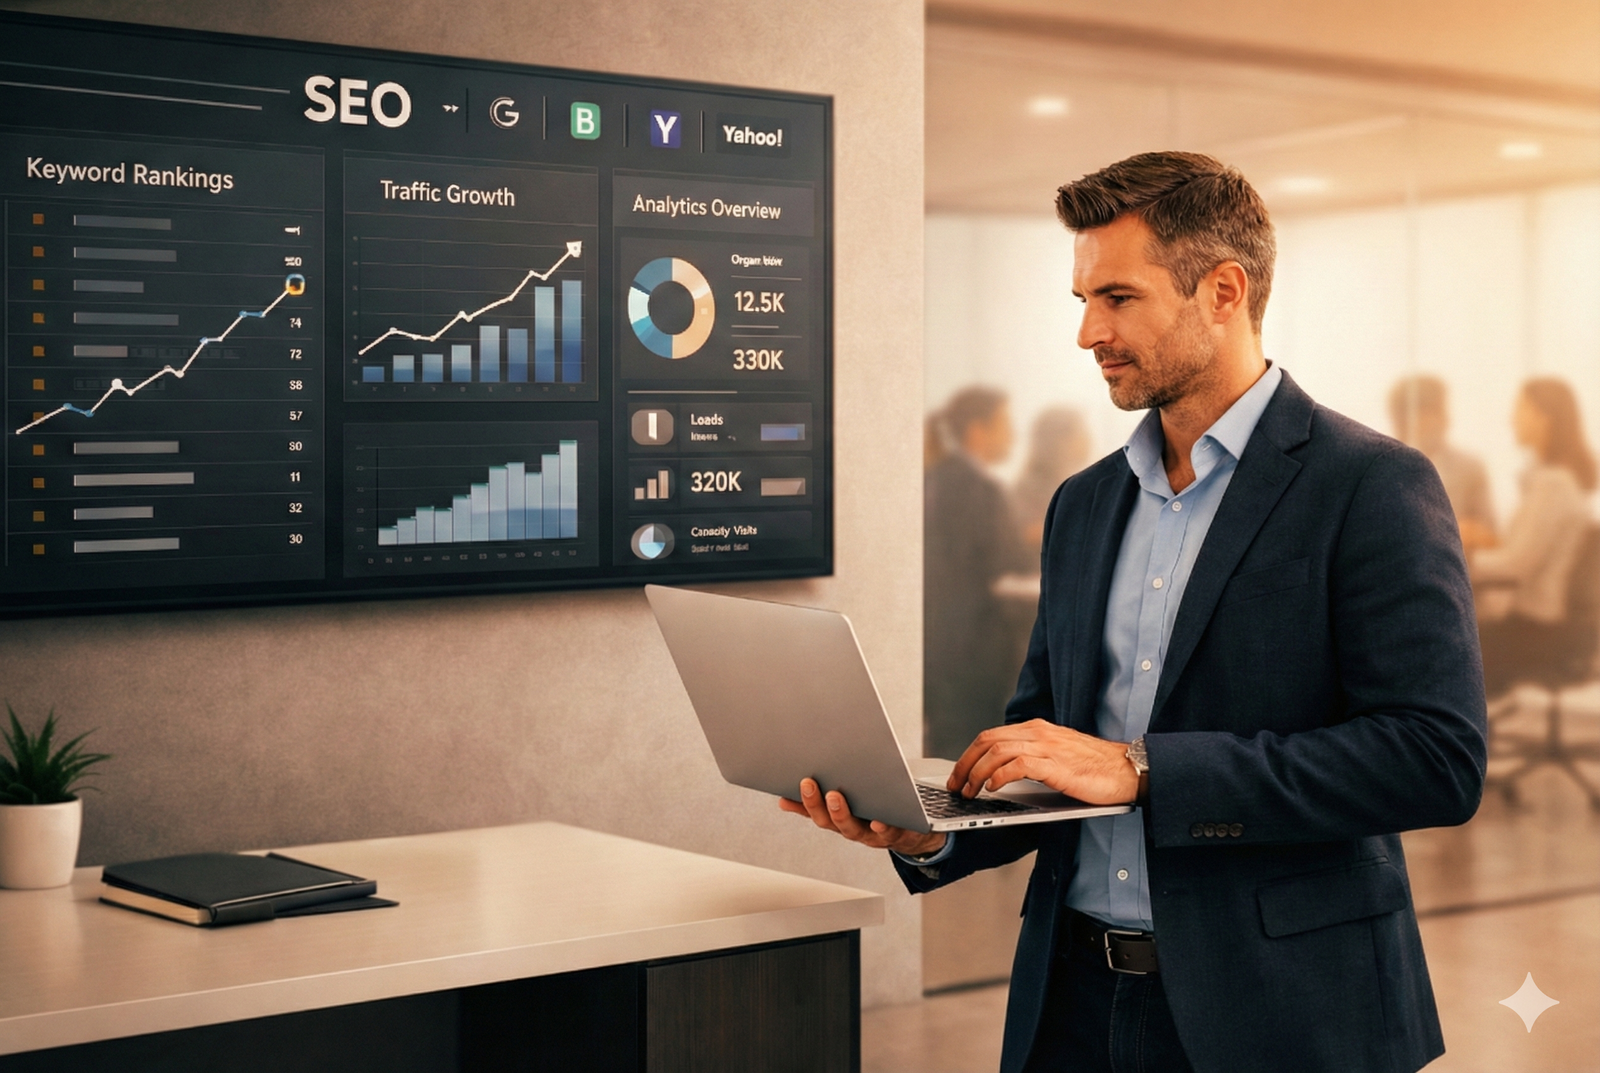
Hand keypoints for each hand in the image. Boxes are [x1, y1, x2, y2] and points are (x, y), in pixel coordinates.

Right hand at [778, 778, 946, 856]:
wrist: (916, 833)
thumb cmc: (877, 813)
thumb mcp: (849, 807)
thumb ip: (820, 803)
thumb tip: (784, 799)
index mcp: (840, 821)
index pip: (814, 813)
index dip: (800, 805)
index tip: (784, 794)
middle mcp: (852, 830)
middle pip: (829, 821)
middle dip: (816, 803)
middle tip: (808, 783)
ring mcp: (873, 835)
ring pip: (852, 829)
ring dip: (841, 814)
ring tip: (835, 796)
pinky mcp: (897, 833)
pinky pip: (887, 832)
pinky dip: (881, 827)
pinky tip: (877, 819)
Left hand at [948, 719, 1141, 804]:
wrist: (1128, 769)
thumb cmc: (1095, 768)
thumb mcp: (1057, 756)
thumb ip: (1033, 758)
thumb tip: (1002, 774)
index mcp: (1037, 730)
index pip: (991, 736)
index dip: (969, 755)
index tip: (958, 774)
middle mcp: (1039, 733)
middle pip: (987, 740)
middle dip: (965, 763)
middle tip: (955, 785)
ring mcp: (1047, 747)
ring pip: (997, 751)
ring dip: (977, 773)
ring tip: (970, 791)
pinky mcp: (1056, 765)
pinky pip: (1018, 765)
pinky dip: (1000, 776)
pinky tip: (994, 788)